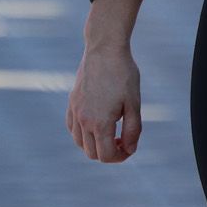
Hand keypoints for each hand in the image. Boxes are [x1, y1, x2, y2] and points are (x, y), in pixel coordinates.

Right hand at [66, 42, 141, 163]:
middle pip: (92, 153)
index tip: (129, 147)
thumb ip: (133, 130)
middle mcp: (83, 120)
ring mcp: (75, 111)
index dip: (120, 157)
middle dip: (109, 153)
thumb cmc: (123, 74)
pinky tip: (95, 124)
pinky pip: (72, 128)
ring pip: (79, 143)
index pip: (106, 156)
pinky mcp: (72, 102)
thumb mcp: (134, 103)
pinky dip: (82, 133)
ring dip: (94, 145)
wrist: (104, 48)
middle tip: (122, 139)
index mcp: (100, 123)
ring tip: (110, 132)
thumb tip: (129, 150)